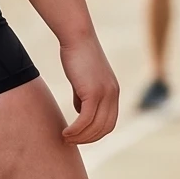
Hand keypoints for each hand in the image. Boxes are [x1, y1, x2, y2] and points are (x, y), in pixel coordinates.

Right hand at [59, 28, 118, 146]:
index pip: (109, 122)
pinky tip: (66, 132)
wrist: (77, 37)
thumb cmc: (77, 54)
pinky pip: (85, 120)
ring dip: (80, 137)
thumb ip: (83, 95)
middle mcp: (113, 95)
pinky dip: (76, 130)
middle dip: (88, 139)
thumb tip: (80, 111)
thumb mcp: (83, 78)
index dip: (95, 134)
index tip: (80, 137)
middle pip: (104, 128)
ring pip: (95, 127)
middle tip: (71, 141)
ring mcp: (105, 94)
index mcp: (113, 92)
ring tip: (66, 138)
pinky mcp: (93, 93)